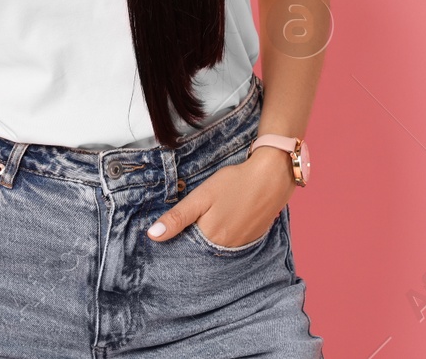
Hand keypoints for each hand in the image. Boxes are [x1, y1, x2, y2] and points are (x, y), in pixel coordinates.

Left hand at [145, 146, 293, 247]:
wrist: (273, 176)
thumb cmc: (235, 182)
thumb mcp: (201, 196)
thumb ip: (177, 217)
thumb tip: (152, 236)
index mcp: (211, 238)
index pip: (187, 247)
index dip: (178, 239)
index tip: (173, 230)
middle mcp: (227, 247)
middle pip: (203, 248)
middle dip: (194, 239)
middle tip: (194, 219)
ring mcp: (242, 243)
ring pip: (218, 245)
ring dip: (211, 237)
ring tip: (211, 218)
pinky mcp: (254, 236)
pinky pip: (234, 242)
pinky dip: (227, 234)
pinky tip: (227, 219)